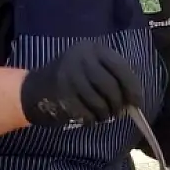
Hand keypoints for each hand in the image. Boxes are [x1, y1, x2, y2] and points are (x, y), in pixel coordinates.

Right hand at [20, 42, 143, 126]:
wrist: (32, 89)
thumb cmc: (70, 80)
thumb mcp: (90, 67)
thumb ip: (111, 77)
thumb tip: (134, 99)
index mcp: (93, 49)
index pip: (121, 69)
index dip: (133, 88)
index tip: (137, 103)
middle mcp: (81, 59)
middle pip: (112, 88)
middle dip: (119, 105)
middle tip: (118, 113)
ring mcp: (70, 76)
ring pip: (101, 103)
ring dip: (106, 115)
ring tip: (103, 116)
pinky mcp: (62, 95)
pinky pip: (87, 114)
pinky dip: (92, 120)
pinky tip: (89, 118)